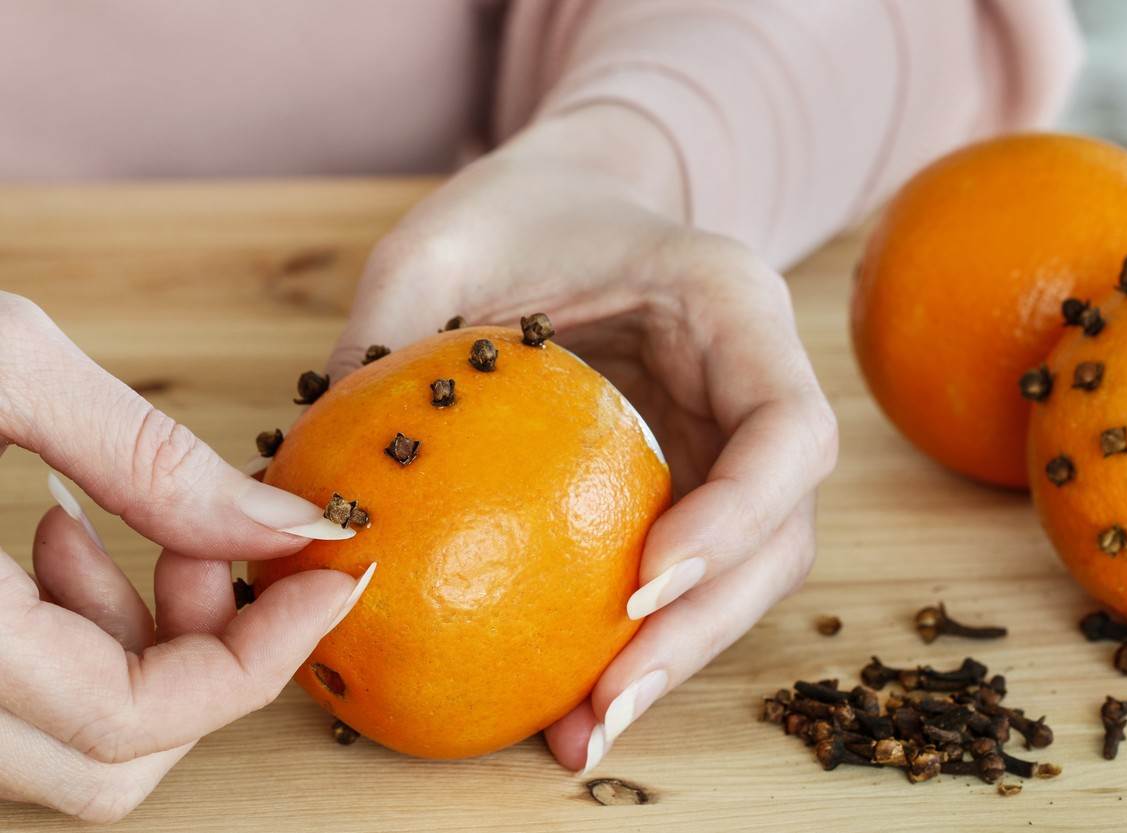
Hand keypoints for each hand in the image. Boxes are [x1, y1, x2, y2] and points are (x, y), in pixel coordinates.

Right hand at [0, 293, 372, 821]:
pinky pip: (9, 703)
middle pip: (109, 762)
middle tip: (203, 544)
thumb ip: (150, 461)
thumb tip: (288, 525)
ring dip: (130, 647)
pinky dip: (63, 639)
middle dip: (201, 657)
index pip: (135, 720)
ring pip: (59, 746)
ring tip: (102, 522)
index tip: (330, 572)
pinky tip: (45, 533)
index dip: (262, 655)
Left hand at [328, 107, 837, 771]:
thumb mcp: (437, 243)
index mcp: (734, 307)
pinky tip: (564, 696)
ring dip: (675, 659)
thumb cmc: (510, 211)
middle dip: (703, 629)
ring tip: (582, 731)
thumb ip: (389, 336)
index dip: (736, 515)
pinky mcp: (692, 485)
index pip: (787, 427)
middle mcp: (756, 386)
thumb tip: (319, 498)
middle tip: (603, 707)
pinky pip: (683, 571)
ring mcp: (731, 444)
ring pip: (746, 573)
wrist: (567, 205)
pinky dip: (637, 638)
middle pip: (782, 531)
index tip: (638, 581)